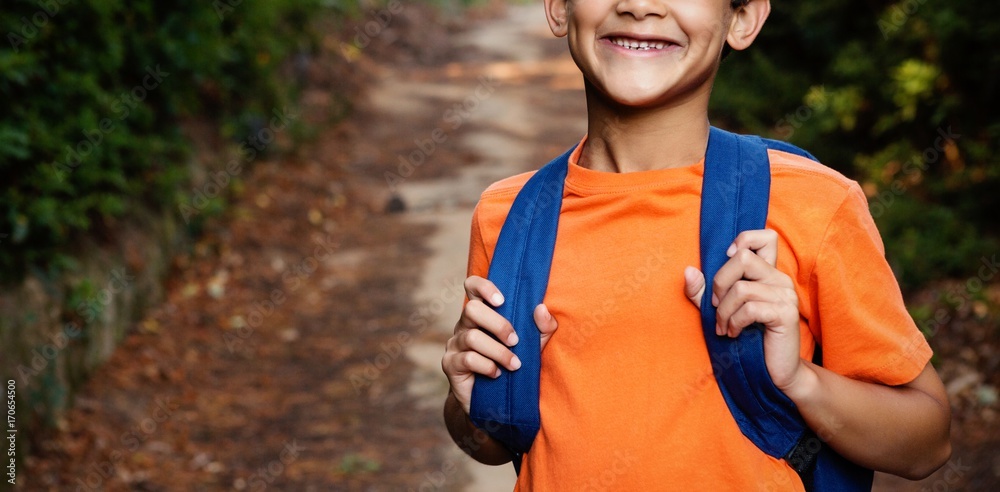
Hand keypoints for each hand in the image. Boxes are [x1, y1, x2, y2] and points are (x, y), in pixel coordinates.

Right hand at [441, 275, 558, 414]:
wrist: (494, 402)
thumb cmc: (514, 366)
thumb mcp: (534, 346)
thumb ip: (542, 328)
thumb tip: (541, 309)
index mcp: (482, 314)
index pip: (472, 286)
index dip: (484, 287)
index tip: (502, 300)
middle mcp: (464, 325)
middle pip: (471, 309)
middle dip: (498, 325)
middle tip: (515, 341)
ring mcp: (454, 344)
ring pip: (472, 337)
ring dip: (499, 351)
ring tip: (514, 364)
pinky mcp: (450, 364)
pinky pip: (468, 359)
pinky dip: (487, 366)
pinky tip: (497, 374)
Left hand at [682, 229, 803, 390]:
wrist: (774, 371)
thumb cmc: (748, 338)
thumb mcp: (720, 311)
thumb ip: (703, 293)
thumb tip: (688, 271)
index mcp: (767, 273)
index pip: (766, 237)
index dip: (744, 240)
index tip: (728, 259)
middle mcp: (780, 279)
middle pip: (743, 258)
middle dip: (719, 283)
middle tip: (716, 306)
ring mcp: (785, 296)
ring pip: (741, 288)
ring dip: (723, 312)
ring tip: (723, 327)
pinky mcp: (786, 314)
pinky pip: (750, 309)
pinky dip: (734, 322)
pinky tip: (732, 334)